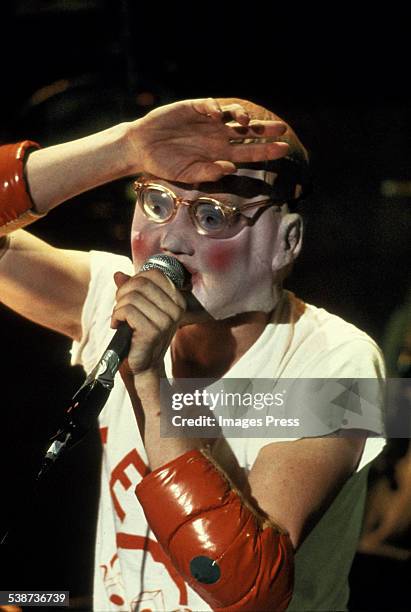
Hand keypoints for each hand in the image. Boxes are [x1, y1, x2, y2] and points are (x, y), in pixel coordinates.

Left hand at [111, 269, 185, 377]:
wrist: (145, 364)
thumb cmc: (143, 335)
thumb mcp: (141, 308)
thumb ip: (132, 289)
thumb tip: (118, 274)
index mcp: (178, 300)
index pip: (154, 274)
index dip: (135, 280)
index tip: (128, 295)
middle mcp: (176, 310)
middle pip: (141, 283)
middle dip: (124, 293)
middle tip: (121, 308)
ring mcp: (166, 321)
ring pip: (132, 297)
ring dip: (119, 307)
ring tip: (121, 319)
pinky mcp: (152, 332)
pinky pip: (127, 311)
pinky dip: (117, 316)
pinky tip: (118, 325)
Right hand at [128, 98, 289, 182]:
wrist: (142, 148)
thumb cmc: (165, 165)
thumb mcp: (186, 174)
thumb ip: (207, 172)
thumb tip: (230, 168)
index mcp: (220, 154)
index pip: (248, 152)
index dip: (266, 151)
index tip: (283, 149)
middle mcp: (218, 136)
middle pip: (247, 132)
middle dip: (265, 130)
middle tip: (282, 128)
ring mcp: (207, 121)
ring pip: (232, 116)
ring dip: (242, 117)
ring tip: (246, 122)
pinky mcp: (194, 108)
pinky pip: (209, 105)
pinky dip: (214, 108)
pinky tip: (216, 114)